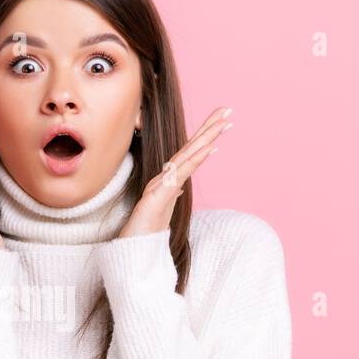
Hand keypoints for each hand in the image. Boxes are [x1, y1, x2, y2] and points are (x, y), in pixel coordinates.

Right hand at [117, 106, 232, 238]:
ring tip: (223, 123)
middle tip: (227, 109)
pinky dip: (194, 160)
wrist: (131, 250)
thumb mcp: (163, 208)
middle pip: (190, 148)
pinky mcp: (156, 198)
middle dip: (209, 127)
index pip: (190, 153)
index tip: (223, 120)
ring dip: (205, 138)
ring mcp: (160, 186)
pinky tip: (209, 149)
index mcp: (169, 180)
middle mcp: (165, 178)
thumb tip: (179, 184)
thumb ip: (171, 193)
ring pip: (186, 157)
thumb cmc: (145, 229)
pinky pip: (179, 175)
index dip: (204, 135)